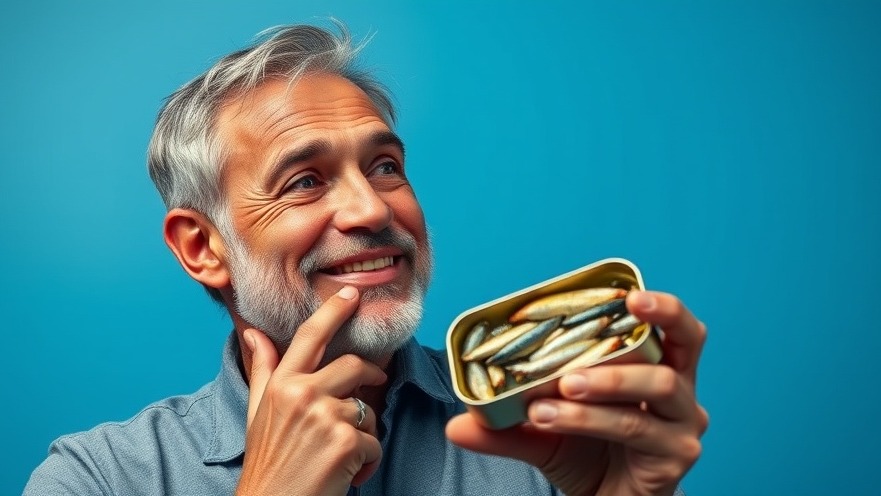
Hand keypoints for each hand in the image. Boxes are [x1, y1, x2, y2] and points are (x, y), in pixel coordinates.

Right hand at [236, 286, 386, 495]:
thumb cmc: (267, 461)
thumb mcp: (257, 412)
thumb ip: (262, 371)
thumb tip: (253, 334)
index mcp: (281, 384)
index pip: (311, 336)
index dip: (334, 311)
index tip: (352, 294)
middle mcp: (302, 394)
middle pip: (353, 366)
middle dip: (371, 374)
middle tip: (375, 385)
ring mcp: (325, 417)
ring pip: (368, 409)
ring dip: (363, 433)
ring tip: (341, 454)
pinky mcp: (346, 442)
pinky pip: (374, 441)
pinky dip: (367, 461)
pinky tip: (347, 474)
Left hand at [446, 290, 708, 495]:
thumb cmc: (586, 457)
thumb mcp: (543, 434)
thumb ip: (505, 425)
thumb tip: (456, 424)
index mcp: (657, 369)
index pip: (675, 327)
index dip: (660, 305)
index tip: (628, 294)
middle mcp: (680, 393)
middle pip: (688, 342)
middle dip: (655, 320)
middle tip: (618, 311)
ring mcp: (682, 425)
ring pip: (658, 385)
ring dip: (605, 380)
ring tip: (557, 387)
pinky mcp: (674, 457)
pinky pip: (634, 427)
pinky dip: (589, 418)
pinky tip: (553, 417)